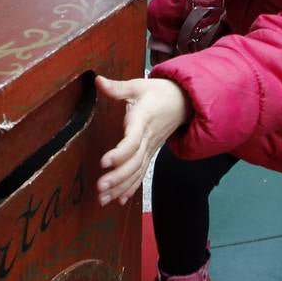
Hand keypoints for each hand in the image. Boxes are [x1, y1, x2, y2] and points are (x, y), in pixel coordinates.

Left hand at [95, 75, 190, 206]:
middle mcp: (148, 139)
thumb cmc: (158, 92)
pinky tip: (119, 200)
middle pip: (134, 163)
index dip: (119, 153)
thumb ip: (117, 87)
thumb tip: (98, 80)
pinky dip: (131, 188)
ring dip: (121, 187)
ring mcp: (151, 149)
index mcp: (143, 121)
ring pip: (137, 172)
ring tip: (103, 198)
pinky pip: (141, 174)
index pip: (132, 141)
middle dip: (117, 178)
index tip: (103, 162)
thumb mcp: (138, 85)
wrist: (183, 102)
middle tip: (100, 187)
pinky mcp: (150, 154)